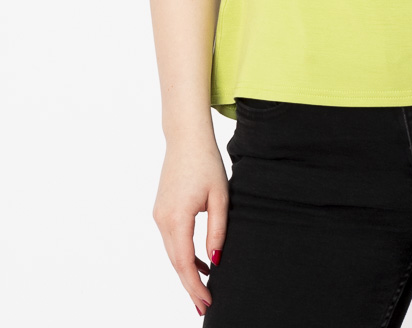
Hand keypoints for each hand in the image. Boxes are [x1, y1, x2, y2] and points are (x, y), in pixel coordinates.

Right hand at [152, 136, 228, 316]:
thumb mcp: (220, 197)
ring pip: (172, 252)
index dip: (195, 285)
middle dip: (189, 285)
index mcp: (176, 218)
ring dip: (187, 270)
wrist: (186, 138)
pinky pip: (172, 239)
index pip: (184, 262)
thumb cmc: (206, 163)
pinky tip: (199, 262)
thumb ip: (217, 231)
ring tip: (204, 289)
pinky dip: (183, 253)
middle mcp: (162, 219)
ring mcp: (158, 215)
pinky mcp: (160, 210)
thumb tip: (214, 262)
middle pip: (175, 262)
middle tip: (204, 305)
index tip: (206, 301)